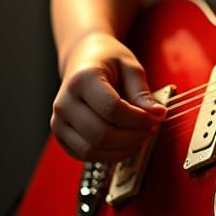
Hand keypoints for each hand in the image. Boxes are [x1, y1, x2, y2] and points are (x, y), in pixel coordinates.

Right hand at [51, 31, 165, 161]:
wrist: (83, 60)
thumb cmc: (107, 61)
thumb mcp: (130, 67)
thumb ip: (142, 92)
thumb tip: (157, 114)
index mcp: (82, 80)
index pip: (111, 109)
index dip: (138, 118)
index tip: (156, 116)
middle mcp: (64, 103)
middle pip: (101, 134)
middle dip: (133, 136)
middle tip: (152, 127)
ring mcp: (59, 122)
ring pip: (92, 150)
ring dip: (123, 149)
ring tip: (140, 135)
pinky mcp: (61, 137)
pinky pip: (86, 156)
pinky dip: (110, 155)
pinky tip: (126, 142)